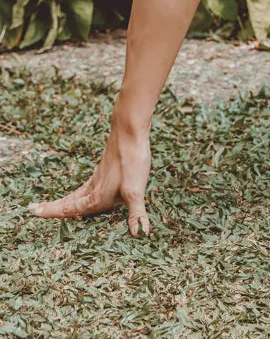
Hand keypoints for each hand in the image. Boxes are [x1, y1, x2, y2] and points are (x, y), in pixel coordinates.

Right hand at [26, 109, 151, 236]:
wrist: (130, 130)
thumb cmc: (131, 160)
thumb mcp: (136, 190)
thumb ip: (136, 214)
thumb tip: (140, 235)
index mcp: (97, 197)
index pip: (69, 209)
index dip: (51, 212)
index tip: (32, 211)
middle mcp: (94, 187)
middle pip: (69, 202)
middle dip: (53, 208)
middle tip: (34, 209)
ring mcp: (99, 176)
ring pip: (78, 192)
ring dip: (66, 200)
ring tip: (56, 205)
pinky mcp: (106, 167)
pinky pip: (88, 185)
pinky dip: (80, 191)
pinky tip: (88, 189)